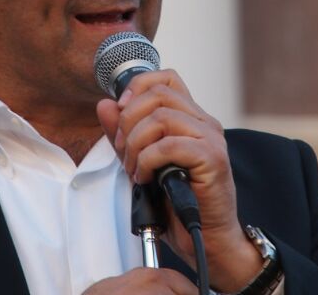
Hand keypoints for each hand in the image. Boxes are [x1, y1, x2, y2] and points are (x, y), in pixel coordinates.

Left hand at [96, 70, 262, 292]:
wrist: (207, 240)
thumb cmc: (178, 205)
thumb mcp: (141, 163)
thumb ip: (124, 134)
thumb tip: (105, 104)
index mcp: (190, 117)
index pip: (166, 77)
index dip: (137, 86)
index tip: (120, 111)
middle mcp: (204, 121)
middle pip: (158, 94)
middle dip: (128, 121)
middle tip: (123, 152)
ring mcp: (211, 138)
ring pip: (160, 118)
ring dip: (136, 144)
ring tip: (134, 169)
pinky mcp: (212, 158)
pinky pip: (169, 145)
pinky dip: (147, 160)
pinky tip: (145, 178)